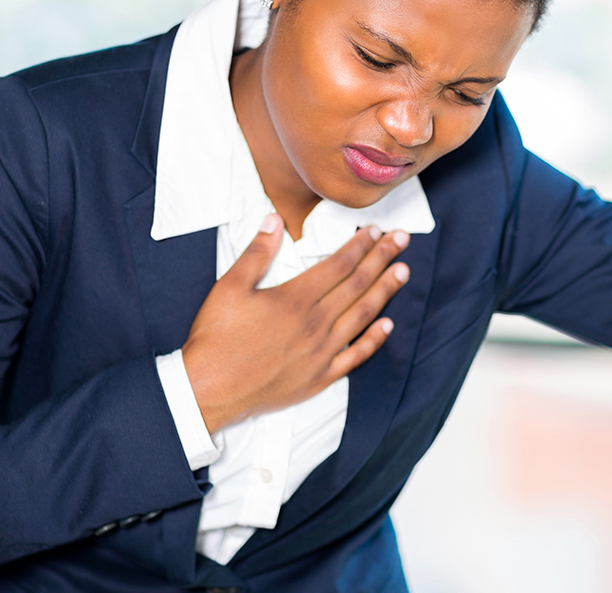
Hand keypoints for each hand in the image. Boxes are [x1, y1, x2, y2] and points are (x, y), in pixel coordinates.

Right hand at [182, 214, 410, 432]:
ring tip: (403, 272)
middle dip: (382, 258)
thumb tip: (273, 220)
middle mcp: (315, 323)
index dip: (360, 245)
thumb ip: (256, 253)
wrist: (209, 391)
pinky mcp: (319, 377)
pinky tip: (387, 325)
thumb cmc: (216, 340)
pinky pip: (355, 355)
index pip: (339, 264)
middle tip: (402, 239)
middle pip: (357, 284)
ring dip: (385, 291)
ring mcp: (321, 352)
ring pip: (362, 315)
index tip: (376, 230)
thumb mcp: (229, 287)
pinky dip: (374, 339)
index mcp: (295, 298)